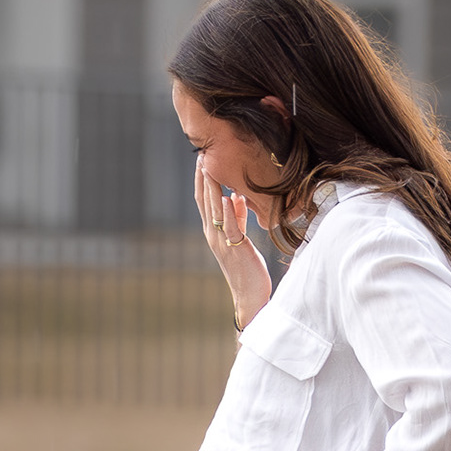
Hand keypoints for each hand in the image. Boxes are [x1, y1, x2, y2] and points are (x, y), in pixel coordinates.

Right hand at [194, 160, 271, 329]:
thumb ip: (238, 218)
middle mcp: (212, 234)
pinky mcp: (236, 248)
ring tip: (209, 169)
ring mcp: (222, 241)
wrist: (249, 295)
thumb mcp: (241, 238)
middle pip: (204, 201)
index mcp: (213, 231)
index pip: (204, 200)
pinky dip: (229, 212)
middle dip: (203, 178)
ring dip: (212, 189)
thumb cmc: (246, 267)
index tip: (203, 160)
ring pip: (214, 211)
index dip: (202, 180)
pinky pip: (231, 227)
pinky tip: (228, 197)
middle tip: (201, 156)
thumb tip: (238, 198)